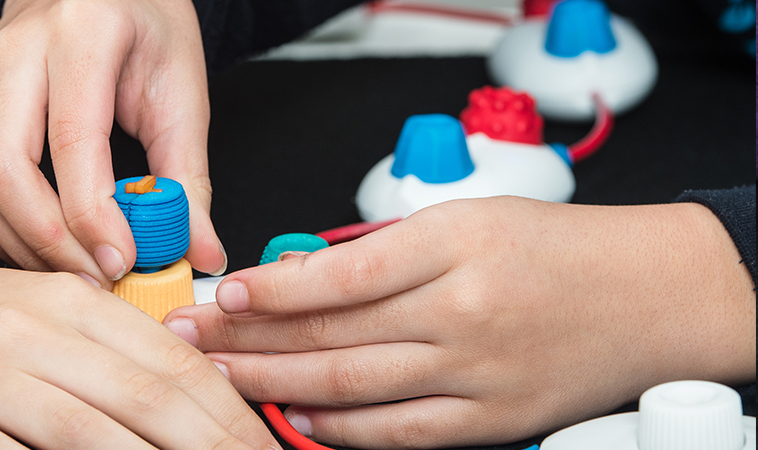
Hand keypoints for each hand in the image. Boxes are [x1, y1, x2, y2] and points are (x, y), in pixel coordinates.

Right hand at [0, 0, 224, 285]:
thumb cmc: (143, 26)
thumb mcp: (181, 91)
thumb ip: (188, 177)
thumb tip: (198, 248)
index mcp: (80, 37)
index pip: (72, 142)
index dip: (93, 217)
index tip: (122, 260)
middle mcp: (18, 53)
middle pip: (3, 169)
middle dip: (48, 241)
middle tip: (94, 277)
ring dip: (21, 243)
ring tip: (72, 271)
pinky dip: (1, 227)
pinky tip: (41, 247)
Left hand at [164, 197, 755, 448]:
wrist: (648, 295)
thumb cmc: (557, 248)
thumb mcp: (469, 219)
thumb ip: (388, 251)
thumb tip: (302, 276)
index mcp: (454, 245)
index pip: (337, 274)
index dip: (269, 290)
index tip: (222, 295)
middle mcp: (461, 311)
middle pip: (331, 333)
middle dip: (248, 339)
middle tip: (193, 338)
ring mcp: (475, 372)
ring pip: (352, 384)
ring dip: (277, 382)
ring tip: (225, 377)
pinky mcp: (490, 419)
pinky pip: (398, 431)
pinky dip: (339, 428)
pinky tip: (296, 416)